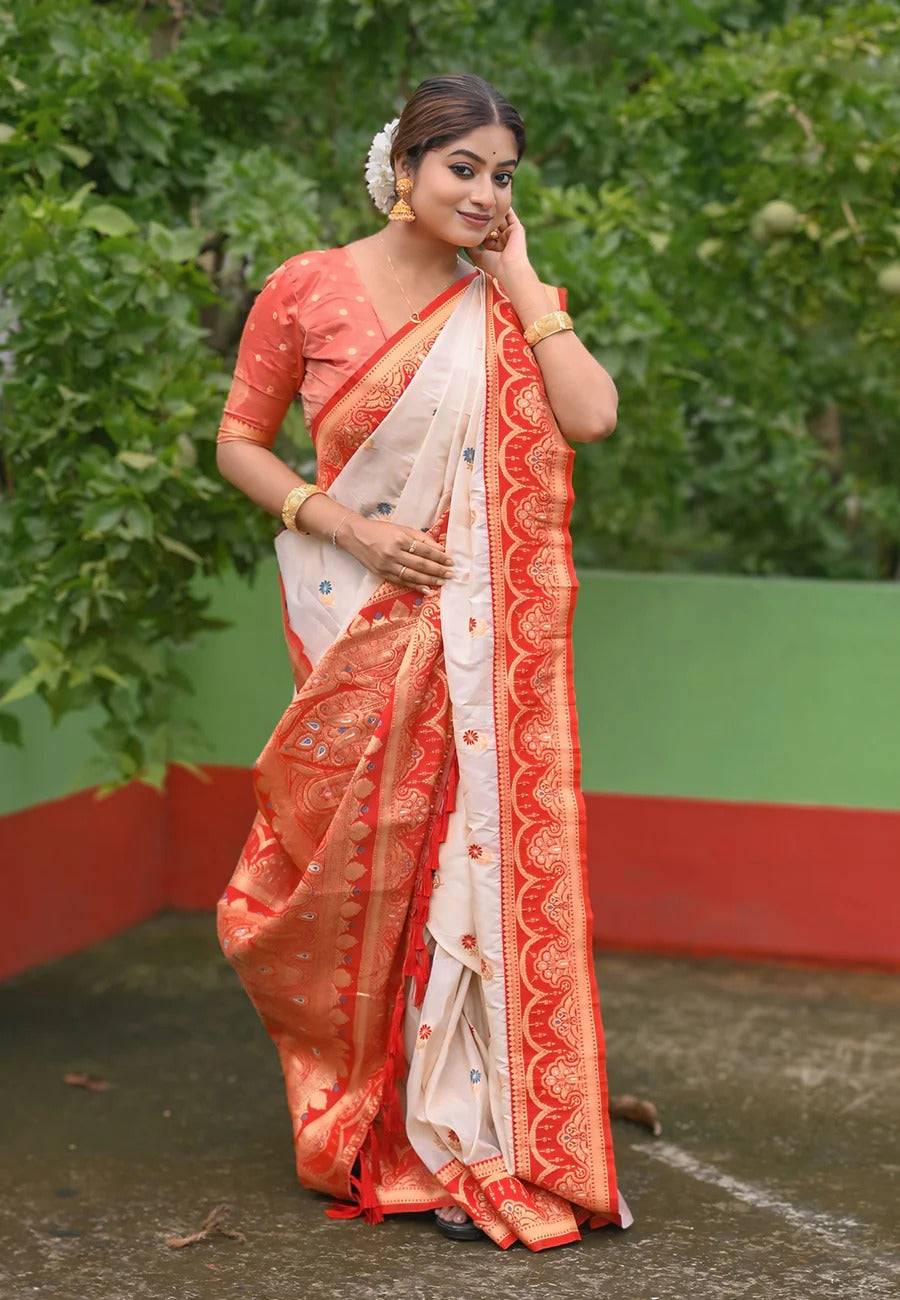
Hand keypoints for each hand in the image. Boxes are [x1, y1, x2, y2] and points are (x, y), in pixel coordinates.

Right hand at [338, 516, 453, 592]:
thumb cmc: (380, 530)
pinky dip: (415, 586)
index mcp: (399, 539)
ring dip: (429, 580)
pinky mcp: (382, 574)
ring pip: (413, 575)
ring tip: (442, 582)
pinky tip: (426, 589)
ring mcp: (387, 565)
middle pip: (421, 564)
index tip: (450, 561)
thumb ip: (421, 538)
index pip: (424, 550)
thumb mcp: (401, 529)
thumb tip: (440, 548)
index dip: (439, 557)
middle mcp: (393, 553)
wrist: (355, 536)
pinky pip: (402, 581)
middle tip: (451, 574)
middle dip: (438, 570)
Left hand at [467, 207, 529, 282]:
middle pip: (493, 224)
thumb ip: (470, 247)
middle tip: (474, 208)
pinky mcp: (517, 228)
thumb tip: (461, 239)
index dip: (479, 227)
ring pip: (500, 218)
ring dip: (493, 211)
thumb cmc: (493, 265)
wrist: (509, 268)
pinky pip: (510, 214)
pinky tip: (496, 200)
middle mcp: (504, 239)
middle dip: (485, 217)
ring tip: (484, 203)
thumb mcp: (477, 255)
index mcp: (496, 247)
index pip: (487, 232)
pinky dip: (504, 208)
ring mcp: (511, 233)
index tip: (468, 221)